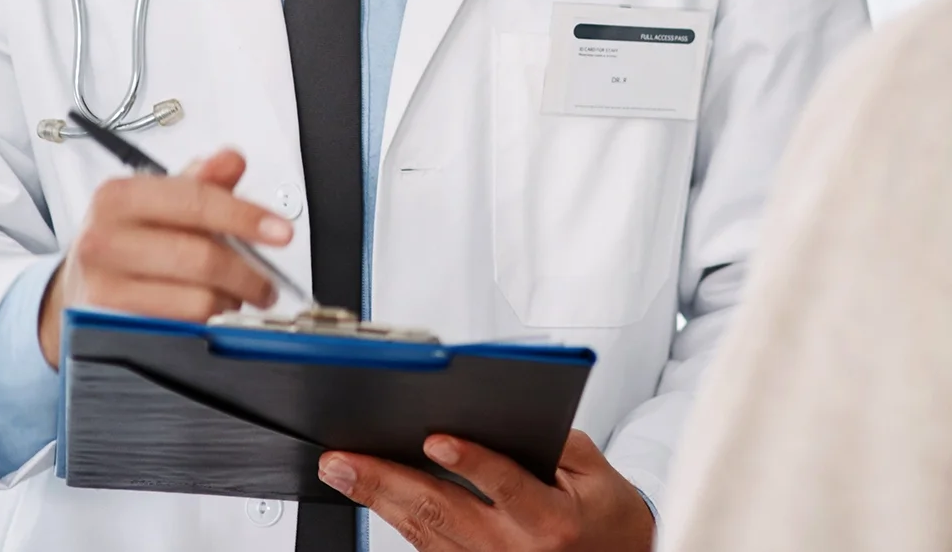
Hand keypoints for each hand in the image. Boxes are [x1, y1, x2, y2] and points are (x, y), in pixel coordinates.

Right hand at [37, 148, 292, 363]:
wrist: (79, 286)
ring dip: (228, 303)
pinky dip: (205, 326)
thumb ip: (201, 182)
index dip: (245, 217)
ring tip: (232, 298)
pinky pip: (179, 331)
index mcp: (119, 196)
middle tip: (266, 284)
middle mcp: (103, 239)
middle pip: (201, 257)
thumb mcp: (160, 203)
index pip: (196, 201)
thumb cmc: (127, 241)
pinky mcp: (108, 328)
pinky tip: (208, 315)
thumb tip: (232, 160)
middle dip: (247, 274)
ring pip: (195, 300)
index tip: (281, 233)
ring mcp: (102, 287)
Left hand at [318, 428, 653, 551]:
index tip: (436, 439)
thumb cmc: (608, 518)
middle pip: (442, 514)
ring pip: (424, 535)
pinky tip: (375, 496)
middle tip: (344, 460)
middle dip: (386, 483)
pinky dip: (400, 521)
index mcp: (551, 521)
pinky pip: (430, 549)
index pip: (505, 486)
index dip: (470, 462)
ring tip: (343, 472)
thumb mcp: (595, 471)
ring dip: (379, 502)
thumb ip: (551, 441)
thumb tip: (499, 414)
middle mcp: (516, 551)